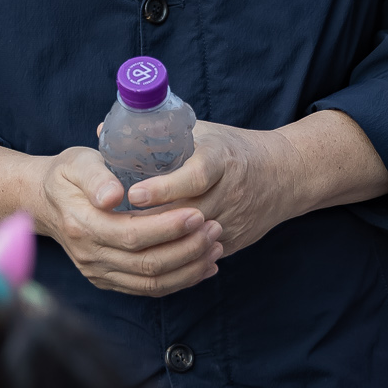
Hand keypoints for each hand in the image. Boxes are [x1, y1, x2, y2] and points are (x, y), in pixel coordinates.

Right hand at [31, 145, 222, 295]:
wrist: (44, 202)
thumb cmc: (68, 175)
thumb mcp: (77, 162)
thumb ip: (96, 176)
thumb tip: (113, 195)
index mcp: (82, 224)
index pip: (131, 234)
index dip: (168, 228)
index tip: (198, 213)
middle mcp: (90, 255)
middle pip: (146, 264)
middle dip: (187, 248)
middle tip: (215, 228)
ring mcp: (98, 273)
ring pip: (151, 283)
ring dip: (189, 268)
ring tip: (216, 246)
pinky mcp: (108, 281)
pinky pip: (148, 289)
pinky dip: (180, 281)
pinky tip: (204, 266)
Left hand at [124, 121, 303, 255]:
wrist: (284, 175)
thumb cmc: (233, 150)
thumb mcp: (203, 131)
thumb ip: (158, 133)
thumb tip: (102, 130)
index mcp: (221, 159)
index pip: (194, 176)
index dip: (163, 188)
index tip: (134, 193)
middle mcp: (230, 191)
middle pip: (188, 214)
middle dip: (151, 223)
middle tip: (114, 225)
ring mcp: (233, 220)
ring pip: (192, 240)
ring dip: (160, 244)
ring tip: (125, 244)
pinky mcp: (233, 242)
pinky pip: (200, 255)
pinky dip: (175, 258)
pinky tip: (148, 258)